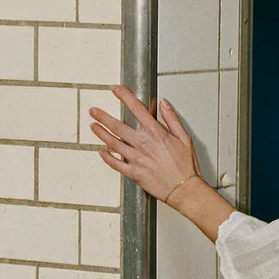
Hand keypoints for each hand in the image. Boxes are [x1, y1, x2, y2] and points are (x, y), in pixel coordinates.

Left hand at [89, 85, 200, 204]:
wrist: (184, 189)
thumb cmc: (186, 166)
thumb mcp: (184, 138)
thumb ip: (172, 119)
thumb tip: (163, 104)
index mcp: (156, 133)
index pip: (137, 109)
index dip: (124, 96)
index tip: (116, 90)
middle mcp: (143, 144)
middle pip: (118, 126)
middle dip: (103, 116)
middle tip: (93, 111)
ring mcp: (136, 159)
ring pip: (113, 143)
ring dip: (101, 133)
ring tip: (93, 126)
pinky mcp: (133, 173)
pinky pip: (115, 164)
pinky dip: (106, 157)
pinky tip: (101, 151)